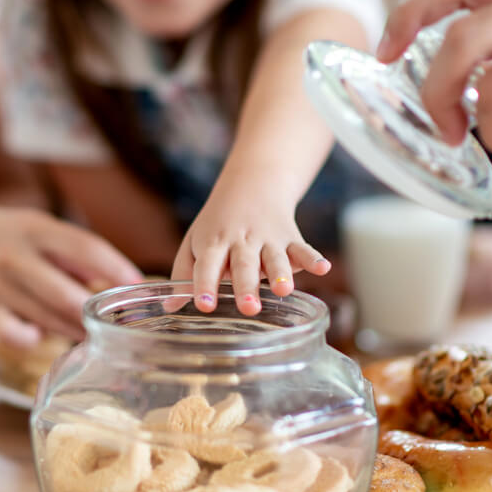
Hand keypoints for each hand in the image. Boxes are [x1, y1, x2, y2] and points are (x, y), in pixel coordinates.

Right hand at [0, 207, 141, 346]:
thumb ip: (67, 251)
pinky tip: (39, 338)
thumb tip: (113, 276)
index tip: (139, 287)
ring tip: (91, 338)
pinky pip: (12, 331)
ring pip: (47, 316)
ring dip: (74, 331)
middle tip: (119, 327)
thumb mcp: (30, 227)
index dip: (117, 268)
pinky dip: (31, 339)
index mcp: (35, 227)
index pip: (87, 247)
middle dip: (98, 315)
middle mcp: (17, 254)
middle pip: (70, 292)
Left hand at [171, 178, 330, 315]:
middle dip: (246, 287)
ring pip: (274, 258)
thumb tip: (168, 305)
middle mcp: (240, 241)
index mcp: (213, 243)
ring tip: (284, 290)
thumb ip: (183, 273)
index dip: (204, 285)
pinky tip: (323, 268)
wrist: (253, 183)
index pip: (206, 266)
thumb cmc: (218, 222)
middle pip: (243, 265)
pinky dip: (313, 258)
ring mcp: (267, 239)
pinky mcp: (289, 237)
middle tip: (248, 309)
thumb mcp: (195, 242)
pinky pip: (302, 248)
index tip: (203, 305)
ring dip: (280, 273)